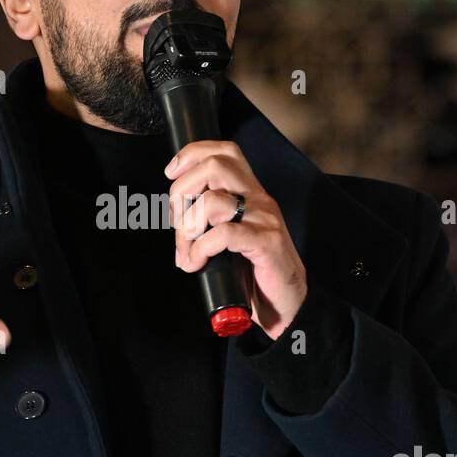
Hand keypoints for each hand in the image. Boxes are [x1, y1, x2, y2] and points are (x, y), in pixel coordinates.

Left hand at [166, 141, 306, 340]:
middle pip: (214, 166)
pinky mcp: (266, 242)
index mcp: (249, 193)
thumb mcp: (229, 237)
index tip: (172, 174)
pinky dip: (200, 249)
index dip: (192, 154)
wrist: (284, 305)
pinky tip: (197, 263)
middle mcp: (258, 199)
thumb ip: (209, 219)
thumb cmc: (254, 273)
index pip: (224, 151)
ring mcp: (264, 219)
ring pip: (213, 200)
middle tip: (177, 224)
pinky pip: (222, 234)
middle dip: (182, 192)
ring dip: (187, 229)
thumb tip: (176, 214)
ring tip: (187, 253)